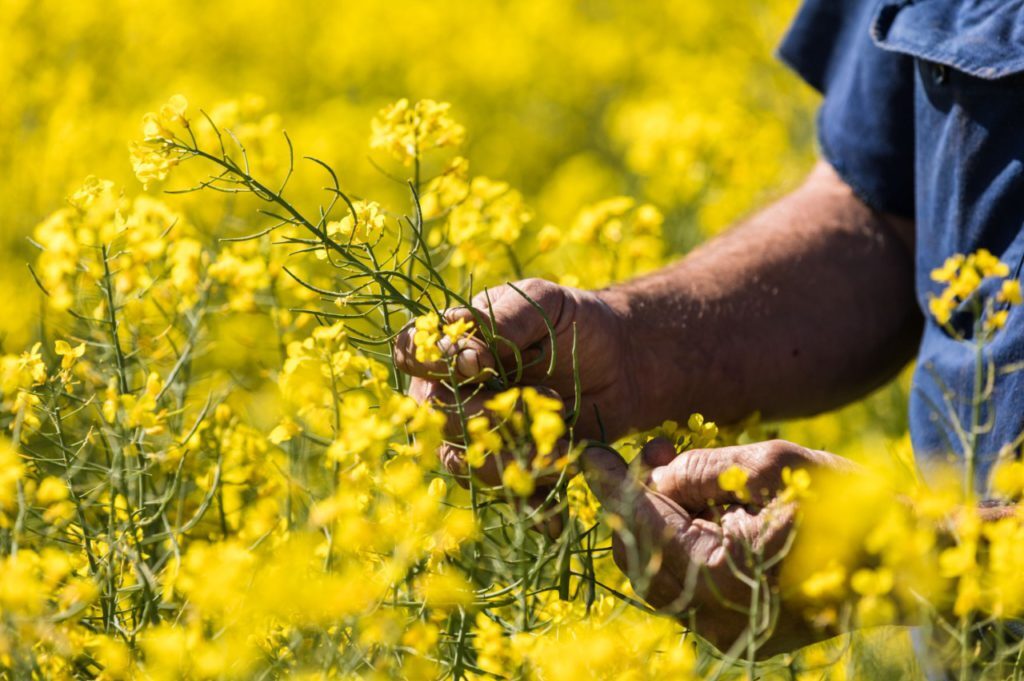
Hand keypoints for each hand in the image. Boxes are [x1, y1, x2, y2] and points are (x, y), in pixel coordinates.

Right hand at [394, 278, 638, 480]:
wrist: (621, 362)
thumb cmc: (575, 321)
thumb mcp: (543, 302)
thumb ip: (502, 319)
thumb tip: (465, 355)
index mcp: (450, 342)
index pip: (409, 352)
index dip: (430, 363)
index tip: (478, 364)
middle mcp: (451, 390)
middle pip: (433, 414)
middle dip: (483, 413)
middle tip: (541, 396)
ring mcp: (476, 433)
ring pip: (461, 459)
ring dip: (508, 453)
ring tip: (559, 437)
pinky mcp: (507, 464)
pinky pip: (499, 490)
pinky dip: (528, 494)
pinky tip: (555, 496)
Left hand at [581, 438, 853, 657]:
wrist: (912, 566)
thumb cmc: (851, 507)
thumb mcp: (772, 465)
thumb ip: (700, 470)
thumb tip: (654, 477)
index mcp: (723, 578)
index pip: (643, 525)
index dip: (613, 485)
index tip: (588, 453)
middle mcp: (715, 619)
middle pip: (641, 554)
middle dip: (638, 500)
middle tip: (659, 453)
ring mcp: (726, 632)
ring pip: (659, 571)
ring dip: (658, 521)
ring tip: (683, 474)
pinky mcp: (738, 632)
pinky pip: (687, 585)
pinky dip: (681, 544)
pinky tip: (701, 508)